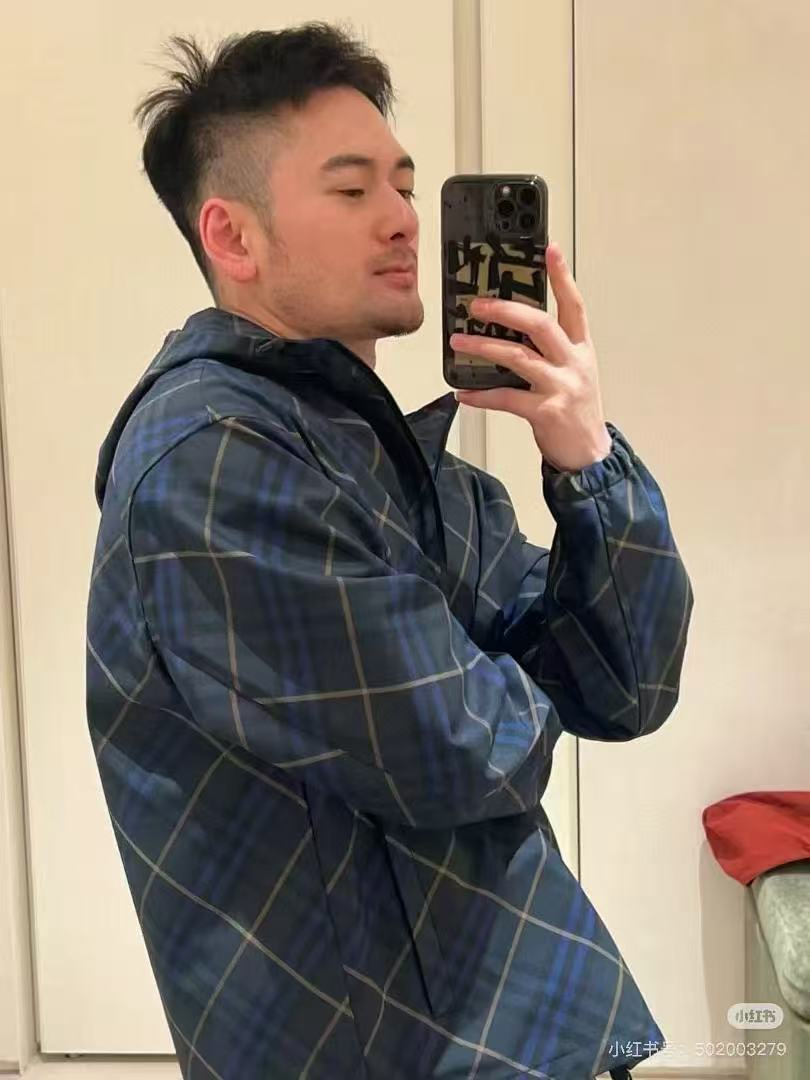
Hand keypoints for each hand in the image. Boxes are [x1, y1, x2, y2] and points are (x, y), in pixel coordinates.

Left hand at [449, 240, 611, 471]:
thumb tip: (507, 332)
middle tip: (476, 304)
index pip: (574, 305)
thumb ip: (549, 351)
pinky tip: (463, 393)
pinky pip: (507, 398)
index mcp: (581, 349)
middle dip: (506, 310)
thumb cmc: (576, 410)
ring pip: (518, 357)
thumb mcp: (572, 372)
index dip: (562, 276)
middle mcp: (573, 363)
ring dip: (484, 347)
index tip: (549, 250)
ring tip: (458, 342)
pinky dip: (481, 395)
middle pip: (540, 325)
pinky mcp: (546, 411)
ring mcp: (561, 386)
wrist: (590, 455)